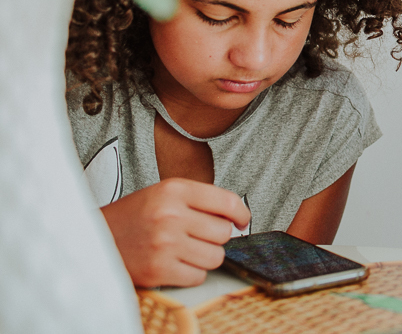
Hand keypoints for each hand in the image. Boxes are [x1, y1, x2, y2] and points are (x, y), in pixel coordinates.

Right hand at [101, 178, 250, 287]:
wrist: (94, 239)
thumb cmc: (135, 216)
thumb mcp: (164, 194)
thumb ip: (200, 200)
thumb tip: (237, 217)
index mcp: (174, 190)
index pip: (227, 201)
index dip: (241, 214)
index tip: (242, 221)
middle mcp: (171, 215)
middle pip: (224, 232)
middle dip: (215, 237)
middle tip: (197, 236)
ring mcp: (165, 244)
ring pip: (215, 256)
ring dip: (205, 257)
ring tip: (185, 250)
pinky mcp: (159, 270)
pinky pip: (198, 276)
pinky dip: (191, 273)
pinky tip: (175, 263)